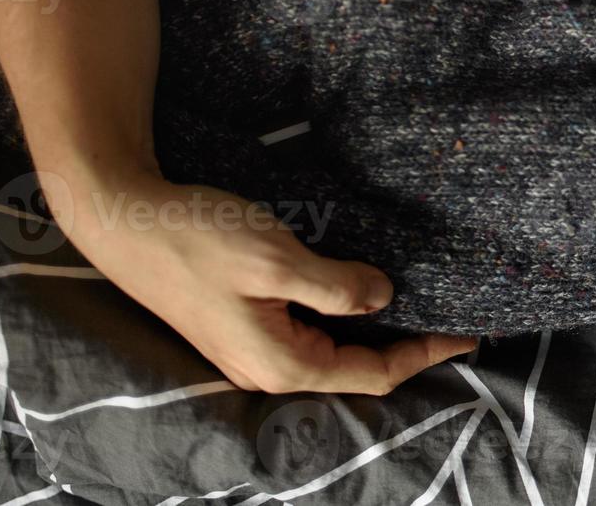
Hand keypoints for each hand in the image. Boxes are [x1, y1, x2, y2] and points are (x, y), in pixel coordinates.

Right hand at [54, 168, 475, 394]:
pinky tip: (362, 290)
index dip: (425, 353)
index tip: (468, 331)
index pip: (374, 373)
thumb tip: (384, 299)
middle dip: (406, 346)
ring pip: (332, 349)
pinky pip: (309, 330)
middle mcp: (268, 369)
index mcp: (282, 363)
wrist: (127, 221)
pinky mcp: (242, 325)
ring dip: (375, 329)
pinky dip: (343, 315)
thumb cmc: (199, 238)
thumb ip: (337, 286)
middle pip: (356, 369)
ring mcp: (252, 350)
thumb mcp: (278, 258)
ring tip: (419, 302)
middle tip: (453, 315)